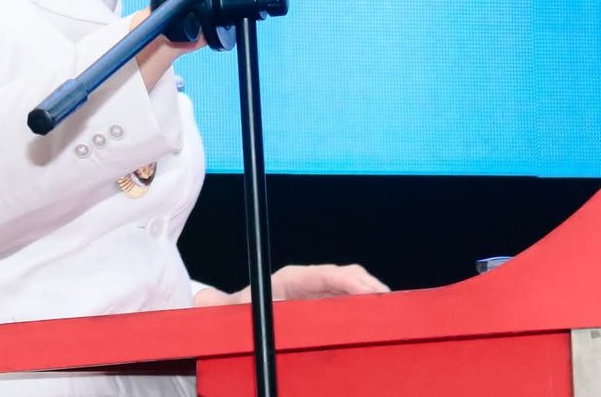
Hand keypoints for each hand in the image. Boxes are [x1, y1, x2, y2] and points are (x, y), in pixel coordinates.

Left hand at [193, 264, 388, 306]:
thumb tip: (205, 301)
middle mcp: (307, 287)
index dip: (345, 280)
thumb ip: (216, 308)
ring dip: (372, 301)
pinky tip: (384, 321)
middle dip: (368, 288)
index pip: (321, 275)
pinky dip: (368, 312)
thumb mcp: (224, 312)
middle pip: (344, 281)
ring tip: (395, 312)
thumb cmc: (234, 317)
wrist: (236, 324)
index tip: (367, 290)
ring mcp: (319, 300)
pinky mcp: (326, 313)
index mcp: (287, 282)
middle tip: (389, 302)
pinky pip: (351, 309)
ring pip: (352, 294)